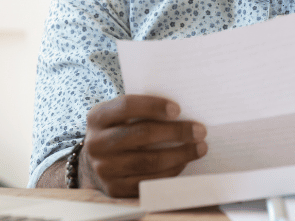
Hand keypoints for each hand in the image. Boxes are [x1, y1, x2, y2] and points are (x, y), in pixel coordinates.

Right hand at [80, 94, 206, 196]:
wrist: (95, 161)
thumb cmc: (118, 130)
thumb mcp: (120, 115)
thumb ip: (142, 110)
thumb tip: (183, 111)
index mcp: (98, 117)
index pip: (127, 106)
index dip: (153, 106)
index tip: (178, 109)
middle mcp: (96, 143)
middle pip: (141, 134)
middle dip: (176, 132)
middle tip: (200, 131)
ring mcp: (104, 168)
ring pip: (148, 161)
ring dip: (179, 154)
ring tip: (199, 148)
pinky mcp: (114, 188)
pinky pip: (148, 182)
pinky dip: (170, 172)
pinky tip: (183, 163)